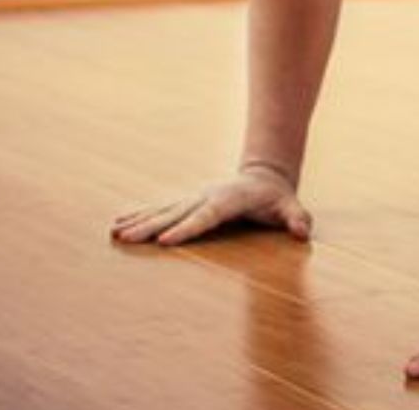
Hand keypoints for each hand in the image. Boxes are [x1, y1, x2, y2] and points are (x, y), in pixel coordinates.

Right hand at [109, 162, 311, 245]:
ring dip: (138, 221)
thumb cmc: (277, 199)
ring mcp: (194, 198)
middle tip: (126, 239)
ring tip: (114, 233)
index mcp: (229, 200)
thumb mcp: (291, 207)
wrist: (264, 176)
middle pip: (175, 213)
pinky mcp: (187, 202)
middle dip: (150, 227)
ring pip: (163, 210)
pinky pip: (160, 209)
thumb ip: (297, 218)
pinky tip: (119, 224)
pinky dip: (139, 215)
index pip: (206, 217)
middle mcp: (206, 197)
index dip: (187, 228)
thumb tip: (303, 232)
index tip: (164, 241)